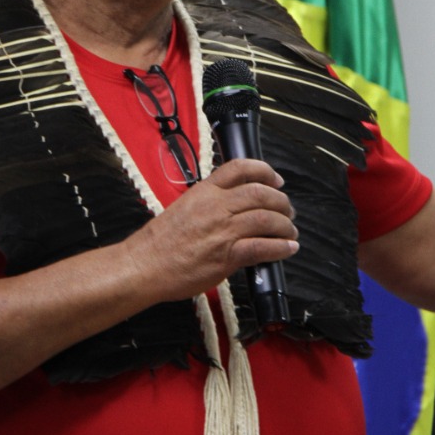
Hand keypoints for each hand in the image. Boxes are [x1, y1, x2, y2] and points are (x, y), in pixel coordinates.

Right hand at [125, 158, 297, 301]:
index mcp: (204, 191)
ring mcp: (223, 230)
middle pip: (261, 193)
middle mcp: (216, 206)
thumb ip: (210, 205)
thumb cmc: (160, 242)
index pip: (239, 168)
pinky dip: (281, 247)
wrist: (145, 265)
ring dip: (285, 226)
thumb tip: (235, 210)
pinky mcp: (227, 255)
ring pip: (267, 219)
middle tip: (288, 211)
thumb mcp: (184, 208)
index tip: (275, 180)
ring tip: (290, 232)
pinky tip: (287, 248)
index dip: (264, 171)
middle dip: (281, 202)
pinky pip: (263, 247)